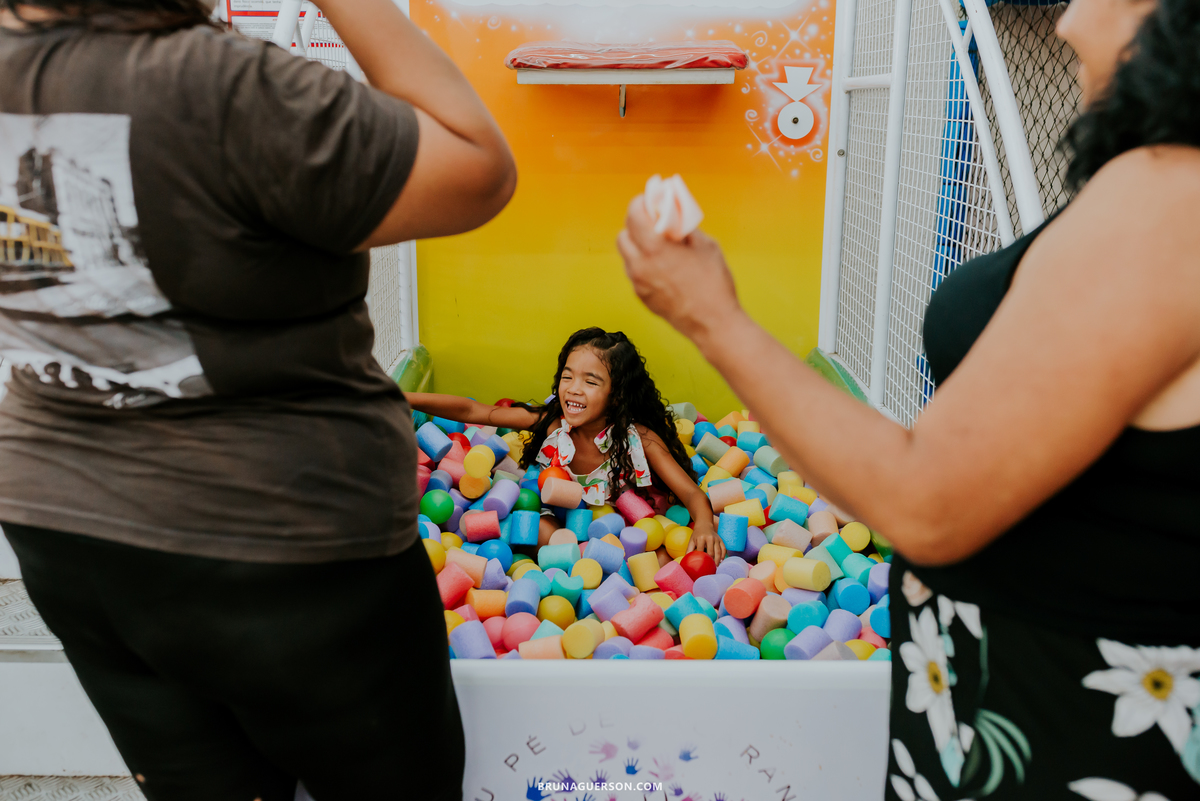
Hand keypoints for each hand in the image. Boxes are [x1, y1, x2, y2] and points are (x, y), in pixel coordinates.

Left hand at [616, 195, 742, 342]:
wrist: (714, 323)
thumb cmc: (714, 283)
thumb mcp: (706, 245)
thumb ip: (685, 227)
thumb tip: (675, 215)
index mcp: (654, 248)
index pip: (634, 214)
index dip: (641, 203)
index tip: (650, 200)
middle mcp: (640, 265)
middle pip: (623, 235)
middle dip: (636, 225)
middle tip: (654, 222)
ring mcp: (638, 283)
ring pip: (627, 256)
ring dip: (638, 246)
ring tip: (660, 245)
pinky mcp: (642, 297)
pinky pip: (636, 273)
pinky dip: (644, 264)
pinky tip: (663, 266)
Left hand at [687, 522, 725, 563]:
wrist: (704, 525)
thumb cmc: (697, 535)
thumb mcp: (691, 541)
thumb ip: (689, 550)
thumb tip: (685, 560)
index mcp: (701, 538)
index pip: (701, 550)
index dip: (702, 559)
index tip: (702, 566)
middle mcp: (710, 538)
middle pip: (711, 552)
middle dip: (711, 561)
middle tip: (711, 568)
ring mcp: (716, 539)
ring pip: (718, 551)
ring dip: (718, 560)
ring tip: (716, 566)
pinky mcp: (720, 540)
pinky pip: (723, 548)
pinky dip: (723, 555)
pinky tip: (721, 560)